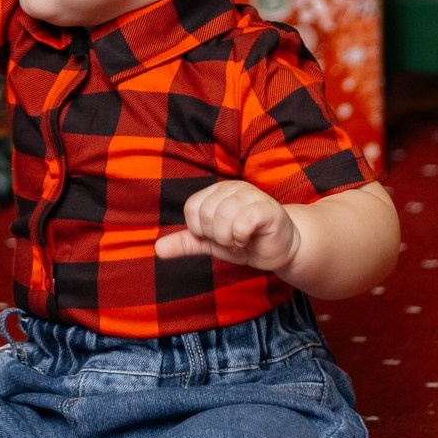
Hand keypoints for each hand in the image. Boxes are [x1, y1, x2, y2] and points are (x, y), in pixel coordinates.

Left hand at [153, 180, 298, 272]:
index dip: (201, 230)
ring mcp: (251, 195)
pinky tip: (250, 238)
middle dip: (217, 236)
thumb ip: (185, 243)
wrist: (279, 249)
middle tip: (233, 239)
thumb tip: (157, 249)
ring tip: (242, 239)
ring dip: (229, 239)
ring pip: (221, 219)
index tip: (217, 235)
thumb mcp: (210, 243)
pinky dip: (241, 237)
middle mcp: (232, 188)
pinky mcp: (266, 208)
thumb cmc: (245, 241)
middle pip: (205, 215)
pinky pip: (241, 222)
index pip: (192, 208)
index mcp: (216, 192)